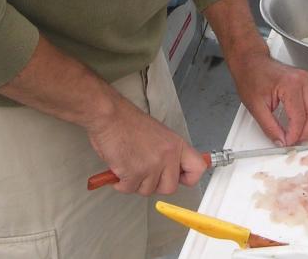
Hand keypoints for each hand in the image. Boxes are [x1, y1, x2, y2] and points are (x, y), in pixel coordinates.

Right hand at [84, 96, 207, 195]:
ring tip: (129, 165)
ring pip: (147, 190)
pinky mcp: (134, 173)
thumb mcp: (159, 135)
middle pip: (170, 187)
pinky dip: (121, 183)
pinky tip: (119, 169)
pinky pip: (129, 189)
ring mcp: (152, 165)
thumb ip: (168, 153)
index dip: (188, 178)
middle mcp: (168, 155)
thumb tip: (171, 170)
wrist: (110, 116)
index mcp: (176, 144)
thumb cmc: (128, 122)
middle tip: (144, 174)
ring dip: (135, 183)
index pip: (198, 168)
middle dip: (155, 185)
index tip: (180, 178)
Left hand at [227, 48, 307, 145]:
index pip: (299, 117)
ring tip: (305, 125)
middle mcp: (303, 80)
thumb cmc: (252, 78)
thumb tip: (281, 141)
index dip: (294, 134)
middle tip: (295, 138)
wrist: (251, 63)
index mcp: (289, 86)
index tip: (288, 141)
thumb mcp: (256, 107)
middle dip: (305, 130)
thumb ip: (269, 127)